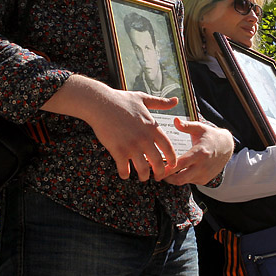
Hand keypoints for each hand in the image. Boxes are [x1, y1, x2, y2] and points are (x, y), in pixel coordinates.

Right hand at [42, 76, 177, 181]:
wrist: (100, 103)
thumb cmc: (120, 100)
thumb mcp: (144, 99)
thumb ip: (160, 103)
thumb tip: (175, 100)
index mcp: (152, 127)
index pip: (168, 148)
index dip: (172, 159)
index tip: (172, 165)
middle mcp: (144, 139)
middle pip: (158, 162)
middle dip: (160, 173)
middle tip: (158, 177)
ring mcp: (131, 146)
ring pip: (143, 169)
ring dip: (144, 176)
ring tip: (143, 177)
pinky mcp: (118, 151)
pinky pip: (124, 169)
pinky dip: (125, 174)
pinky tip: (125, 174)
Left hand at [162, 119, 233, 185]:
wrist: (227, 147)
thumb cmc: (210, 136)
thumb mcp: (199, 128)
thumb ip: (186, 125)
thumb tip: (175, 120)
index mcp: (199, 153)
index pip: (180, 164)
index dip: (167, 169)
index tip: (156, 168)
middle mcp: (202, 166)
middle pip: (180, 179)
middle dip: (167, 178)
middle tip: (157, 174)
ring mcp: (204, 175)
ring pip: (184, 181)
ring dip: (174, 178)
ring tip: (165, 171)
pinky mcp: (205, 180)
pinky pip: (190, 181)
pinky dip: (183, 178)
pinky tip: (178, 171)